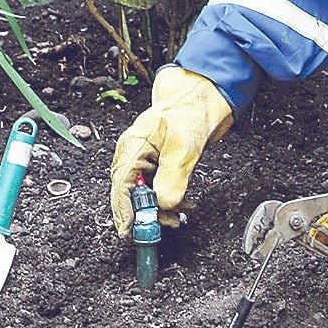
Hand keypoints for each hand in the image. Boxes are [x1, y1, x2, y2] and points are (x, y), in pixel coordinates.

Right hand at [110, 66, 232, 236]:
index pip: (121, 187)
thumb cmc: (191, 109)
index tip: (131, 232)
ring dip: (160, 209)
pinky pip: (157, 188)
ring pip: (144, 194)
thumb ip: (173, 177)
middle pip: (130, 194)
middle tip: (165, 226)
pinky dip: (168, 200)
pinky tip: (183, 204)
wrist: (206, 95)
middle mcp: (134, 154)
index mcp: (132, 147)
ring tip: (179, 216)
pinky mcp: (159, 163)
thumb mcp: (184, 146)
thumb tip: (164, 204)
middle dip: (146, 214)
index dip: (124, 212)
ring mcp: (146, 159)